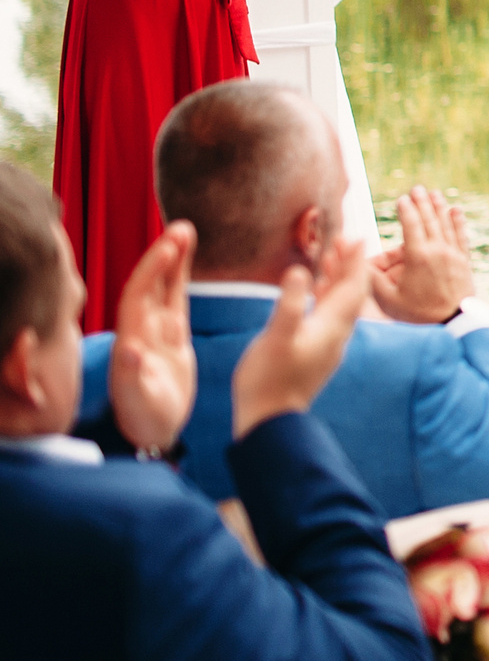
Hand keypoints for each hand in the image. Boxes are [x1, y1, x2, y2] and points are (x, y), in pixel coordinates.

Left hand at [110, 222, 197, 453]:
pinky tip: (187, 256)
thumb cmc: (144, 418)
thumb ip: (133, 375)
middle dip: (163, 256)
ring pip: (164, 287)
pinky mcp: (172, 335)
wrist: (152, 431)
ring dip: (173, 259)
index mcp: (131, 340)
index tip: (168, 247)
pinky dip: (180, 276)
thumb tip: (128, 349)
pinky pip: (176, 299)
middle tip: (181, 229)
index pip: (138, 295)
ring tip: (186, 230)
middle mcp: (141, 329)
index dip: (151, 270)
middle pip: (149, 284)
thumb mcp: (139, 401)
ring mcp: (156, 331)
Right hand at [233, 237, 369, 437]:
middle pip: (351, 293)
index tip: (354, 237)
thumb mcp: (276, 337)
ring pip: (340, 304)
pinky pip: (328, 316)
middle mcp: (337, 334)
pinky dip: (325, 297)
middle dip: (348, 266)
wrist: (269, 420)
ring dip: (337, 280)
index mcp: (332, 327)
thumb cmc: (268, 379)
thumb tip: (301, 270)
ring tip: (329, 257)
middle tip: (341, 240)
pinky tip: (313, 292)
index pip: (353, 287)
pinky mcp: (316, 352)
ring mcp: (327, 344)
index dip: (355, 261)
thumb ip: (290, 303)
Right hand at [370, 187, 476, 323]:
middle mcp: (438, 250)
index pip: (411, 225)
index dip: (406, 210)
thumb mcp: (389, 299)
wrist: (453, 324)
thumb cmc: (418, 314)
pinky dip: (458, 222)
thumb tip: (357, 262)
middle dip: (422, 203)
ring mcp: (453, 254)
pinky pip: (461, 236)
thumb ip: (372, 279)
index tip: (401, 199)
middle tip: (416, 189)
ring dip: (439, 207)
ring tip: (434, 194)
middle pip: (430, 219)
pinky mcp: (464, 261)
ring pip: (446, 224)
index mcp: (418, 256)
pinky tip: (456, 211)